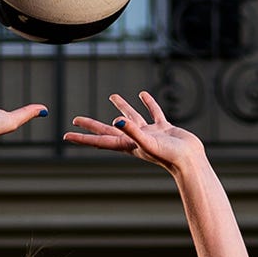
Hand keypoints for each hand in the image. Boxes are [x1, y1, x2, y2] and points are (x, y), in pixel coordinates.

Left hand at [64, 91, 206, 175]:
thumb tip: (115, 120)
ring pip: (131, 117)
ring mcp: (149, 133)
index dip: (83, 137)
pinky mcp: (163, 128)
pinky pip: (152, 113)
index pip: (100, 140)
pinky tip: (143, 95)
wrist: (190, 161)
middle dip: (92, 125)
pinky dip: (148, 104)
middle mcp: (135, 139)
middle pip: (108, 129)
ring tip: (112, 96)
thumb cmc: (169, 156)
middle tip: (76, 119)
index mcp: (127, 145)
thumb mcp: (148, 143)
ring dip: (121, 107)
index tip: (67, 135)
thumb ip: (132, 131)